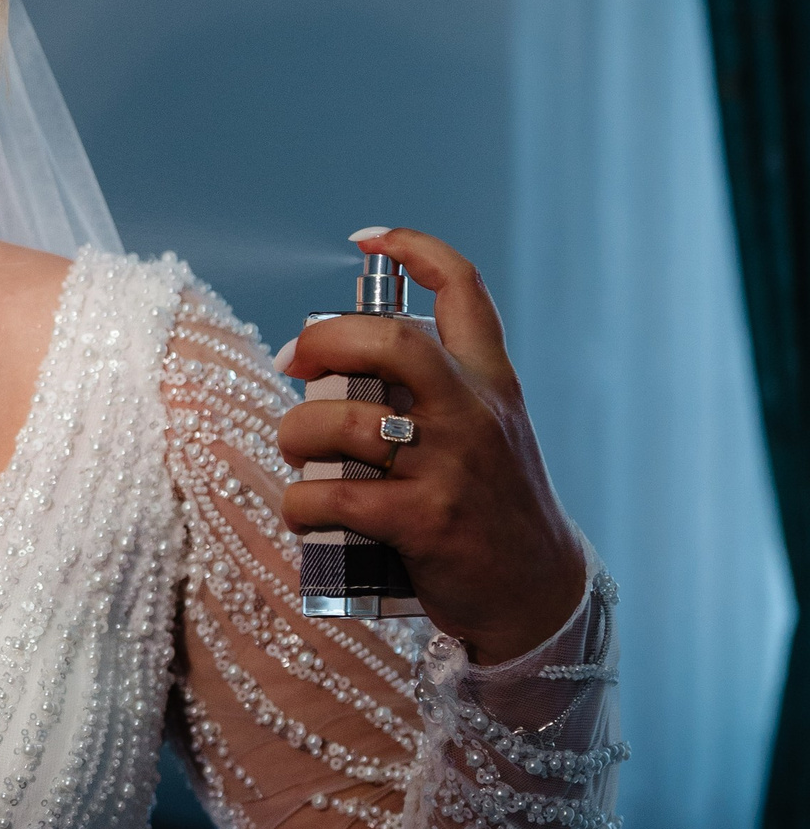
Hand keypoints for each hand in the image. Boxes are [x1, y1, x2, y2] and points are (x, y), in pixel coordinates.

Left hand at [275, 227, 585, 664]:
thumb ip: (439, 391)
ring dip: (296, 432)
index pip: (465, 290)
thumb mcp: (489, 431)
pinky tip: (301, 511)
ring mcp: (450, 468)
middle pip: (392, 341)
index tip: (369, 238)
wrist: (535, 590)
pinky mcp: (423, 522)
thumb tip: (342, 365)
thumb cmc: (491, 505)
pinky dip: (300, 503)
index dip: (415, 249)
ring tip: (293, 449)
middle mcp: (472, 414)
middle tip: (294, 361)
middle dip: (326, 339)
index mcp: (490, 382)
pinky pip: (336, 498)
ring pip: (346, 423)